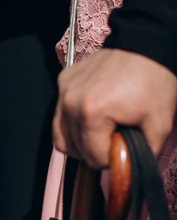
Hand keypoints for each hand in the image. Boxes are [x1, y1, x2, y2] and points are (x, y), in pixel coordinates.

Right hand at [53, 48, 176, 166]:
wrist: (147, 46)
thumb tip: (126, 173)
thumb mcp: (159, 126)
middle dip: (96, 150)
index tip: (126, 145)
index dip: (113, 158)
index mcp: (92, 113)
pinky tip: (96, 112)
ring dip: (81, 139)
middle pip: (73, 149)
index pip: (93, 158)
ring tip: (103, 130)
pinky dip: (76, 119)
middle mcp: (71, 101)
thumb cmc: (155, 81)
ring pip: (61, 134)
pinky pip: (61, 113)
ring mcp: (65, 89)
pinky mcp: (64, 80)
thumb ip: (142, 157)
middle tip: (117, 138)